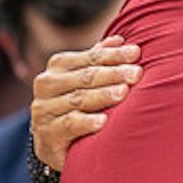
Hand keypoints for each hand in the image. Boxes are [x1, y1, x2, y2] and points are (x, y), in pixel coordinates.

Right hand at [30, 36, 141, 170]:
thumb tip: (119, 39)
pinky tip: (103, 122)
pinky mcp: (47, 134)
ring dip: (102, 95)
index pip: (90, 58)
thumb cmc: (75, 105)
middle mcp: (47, 84)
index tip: (136, 53)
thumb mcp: (85, 80)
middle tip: (136, 73)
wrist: (52, 143)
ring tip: (123, 92)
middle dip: (113, 74)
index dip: (114, 55)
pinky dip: (86, 122)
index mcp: (58, 66)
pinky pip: (69, 125)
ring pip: (78, 99)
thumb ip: (98, 60)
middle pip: (86, 77)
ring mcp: (45, 109)